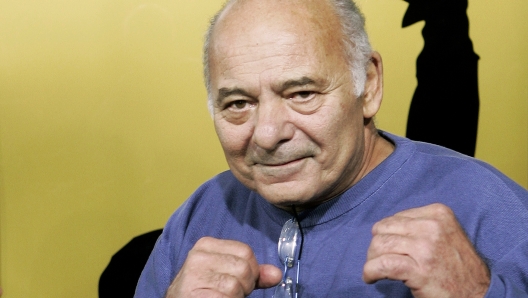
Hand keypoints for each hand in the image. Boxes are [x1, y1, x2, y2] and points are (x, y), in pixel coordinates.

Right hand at [166, 237, 281, 297]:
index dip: (251, 270)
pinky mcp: (193, 294)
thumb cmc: (202, 290)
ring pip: (235, 285)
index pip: (245, 251)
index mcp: (206, 245)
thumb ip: (251, 272)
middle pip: (243, 267)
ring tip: (221, 296)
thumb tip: (276, 274)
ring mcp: (194, 275)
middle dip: (244, 285)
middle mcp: (198, 256)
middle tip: (229, 292)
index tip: (239, 280)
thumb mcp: (226, 274)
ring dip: (235, 296)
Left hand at [363, 203, 489, 297]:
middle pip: (384, 229)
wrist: (479, 293)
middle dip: (377, 245)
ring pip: (380, 245)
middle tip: (379, 259)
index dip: (387, 234)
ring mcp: (425, 248)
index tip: (390, 248)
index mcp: (438, 213)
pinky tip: (371, 277)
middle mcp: (432, 226)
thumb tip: (385, 228)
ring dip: (372, 259)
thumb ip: (419, 225)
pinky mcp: (419, 270)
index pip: (395, 218)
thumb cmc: (458, 265)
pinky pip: (382, 265)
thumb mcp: (445, 233)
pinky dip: (370, 271)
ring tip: (376, 269)